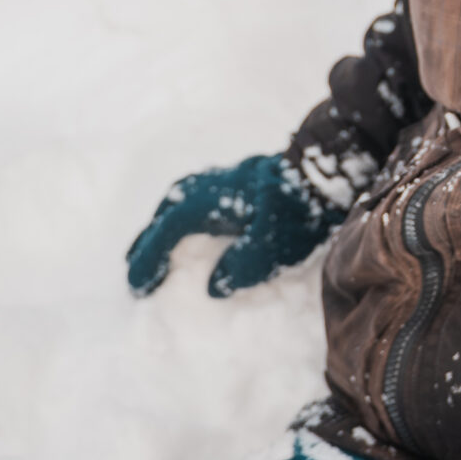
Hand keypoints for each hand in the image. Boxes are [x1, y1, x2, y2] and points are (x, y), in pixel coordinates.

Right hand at [124, 153, 342, 298]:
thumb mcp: (270, 249)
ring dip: (163, 224)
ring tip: (155, 244)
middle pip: (166, 214)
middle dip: (147, 241)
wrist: (326, 172)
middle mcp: (208, 187)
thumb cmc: (297, 212)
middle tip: (134, 266)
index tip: (137, 288)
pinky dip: (184, 211)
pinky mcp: (240, 178)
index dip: (148, 261)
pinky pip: (196, 195)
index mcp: (206, 203)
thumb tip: (213, 287)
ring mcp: (224, 179)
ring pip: (179, 201)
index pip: (165, 234)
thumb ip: (239, 269)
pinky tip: (195, 222)